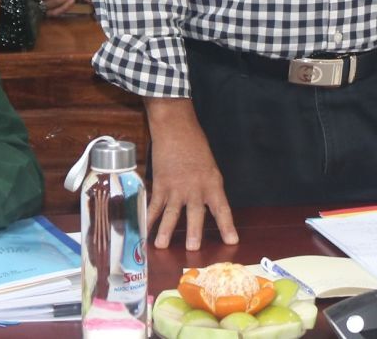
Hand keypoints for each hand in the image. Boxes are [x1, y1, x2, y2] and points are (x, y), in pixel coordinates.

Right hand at [143, 98, 238, 249]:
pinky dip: (148, 217)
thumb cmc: (195, 145)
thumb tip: (206, 206)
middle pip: (195, 215)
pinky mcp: (160, 183)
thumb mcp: (209, 167)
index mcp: (213, 184)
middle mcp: (195, 188)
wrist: (176, 129)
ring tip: (161, 246)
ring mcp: (176, 187)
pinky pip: (154, 204)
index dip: (227, 227)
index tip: (232, 242)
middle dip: (193, 233)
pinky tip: (143, 229)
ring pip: (171, 213)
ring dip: (165, 231)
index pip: (222, 209)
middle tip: (192, 249)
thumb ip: (208, 188)